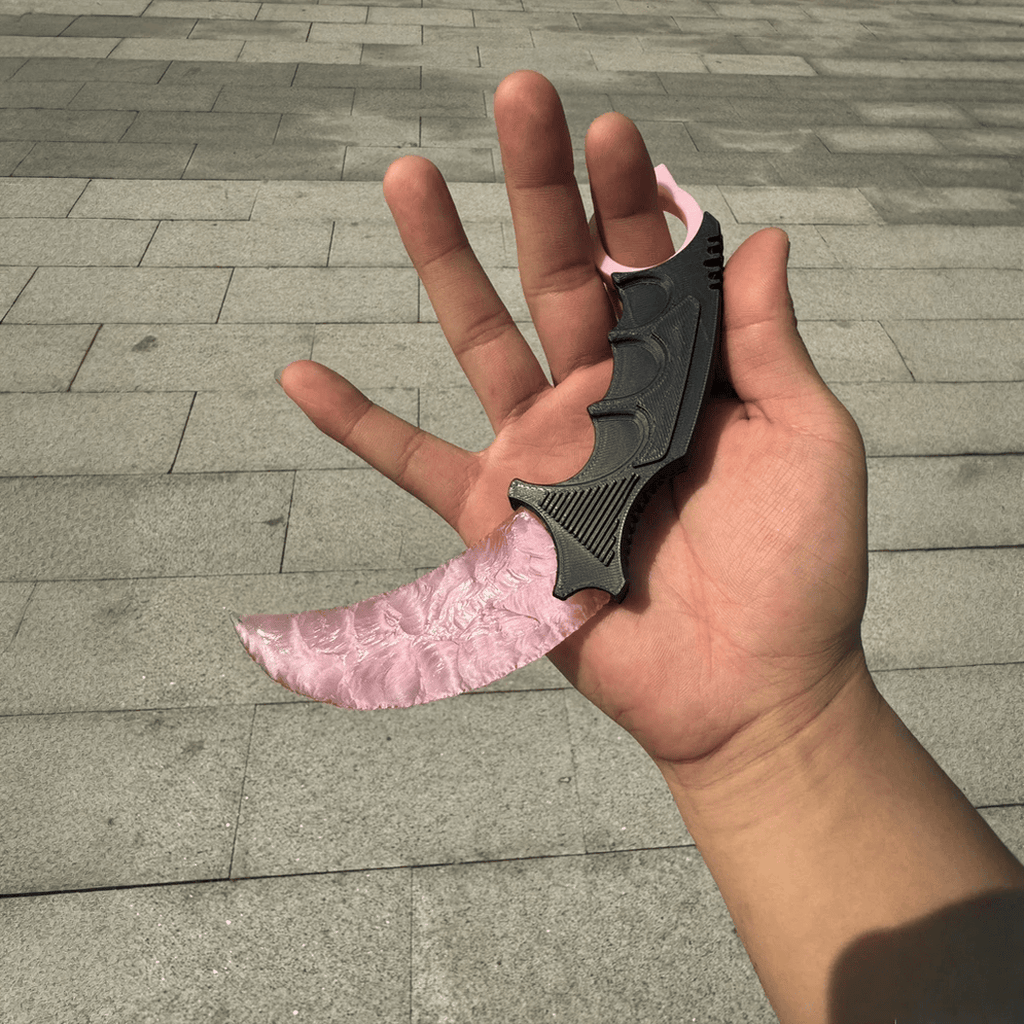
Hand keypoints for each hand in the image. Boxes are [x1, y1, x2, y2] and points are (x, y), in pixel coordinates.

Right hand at [277, 71, 870, 779]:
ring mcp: (542, 455)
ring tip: (407, 177)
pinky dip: (356, 425)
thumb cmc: (796, 573)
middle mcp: (602, 401)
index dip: (627, 196)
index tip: (607, 129)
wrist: (748, 689)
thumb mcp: (807, 444)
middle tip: (517, 95)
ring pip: (479, 341)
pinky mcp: (496, 521)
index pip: (646, 264)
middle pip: (560, 274)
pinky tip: (303, 376)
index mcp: (678, 377)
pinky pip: (411, 464)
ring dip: (442, 262)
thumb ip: (769, 346)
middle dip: (537, 187)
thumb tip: (762, 237)